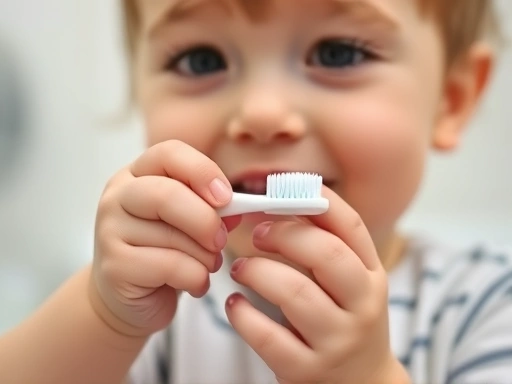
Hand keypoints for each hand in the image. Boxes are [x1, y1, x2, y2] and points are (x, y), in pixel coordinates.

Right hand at [90, 140, 240, 336]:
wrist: (132, 299)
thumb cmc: (165, 253)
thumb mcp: (190, 223)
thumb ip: (212, 209)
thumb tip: (237, 208)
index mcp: (138, 174)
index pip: (169, 153)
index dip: (203, 171)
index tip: (226, 198)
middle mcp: (118, 196)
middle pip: (168, 194)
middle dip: (206, 220)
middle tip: (220, 240)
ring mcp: (109, 230)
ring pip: (173, 236)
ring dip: (205, 257)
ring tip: (205, 266)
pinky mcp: (114, 266)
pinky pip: (171, 266)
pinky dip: (195, 278)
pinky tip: (194, 284)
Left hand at [225, 187, 408, 383]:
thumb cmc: (344, 321)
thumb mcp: (349, 284)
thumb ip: (323, 246)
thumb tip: (278, 202)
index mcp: (371, 275)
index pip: (350, 226)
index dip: (314, 199)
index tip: (279, 188)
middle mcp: (362, 305)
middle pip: (325, 254)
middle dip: (283, 234)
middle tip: (255, 233)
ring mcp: (338, 340)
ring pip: (295, 293)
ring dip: (257, 271)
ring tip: (239, 268)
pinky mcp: (308, 371)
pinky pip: (269, 337)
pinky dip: (243, 316)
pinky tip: (234, 304)